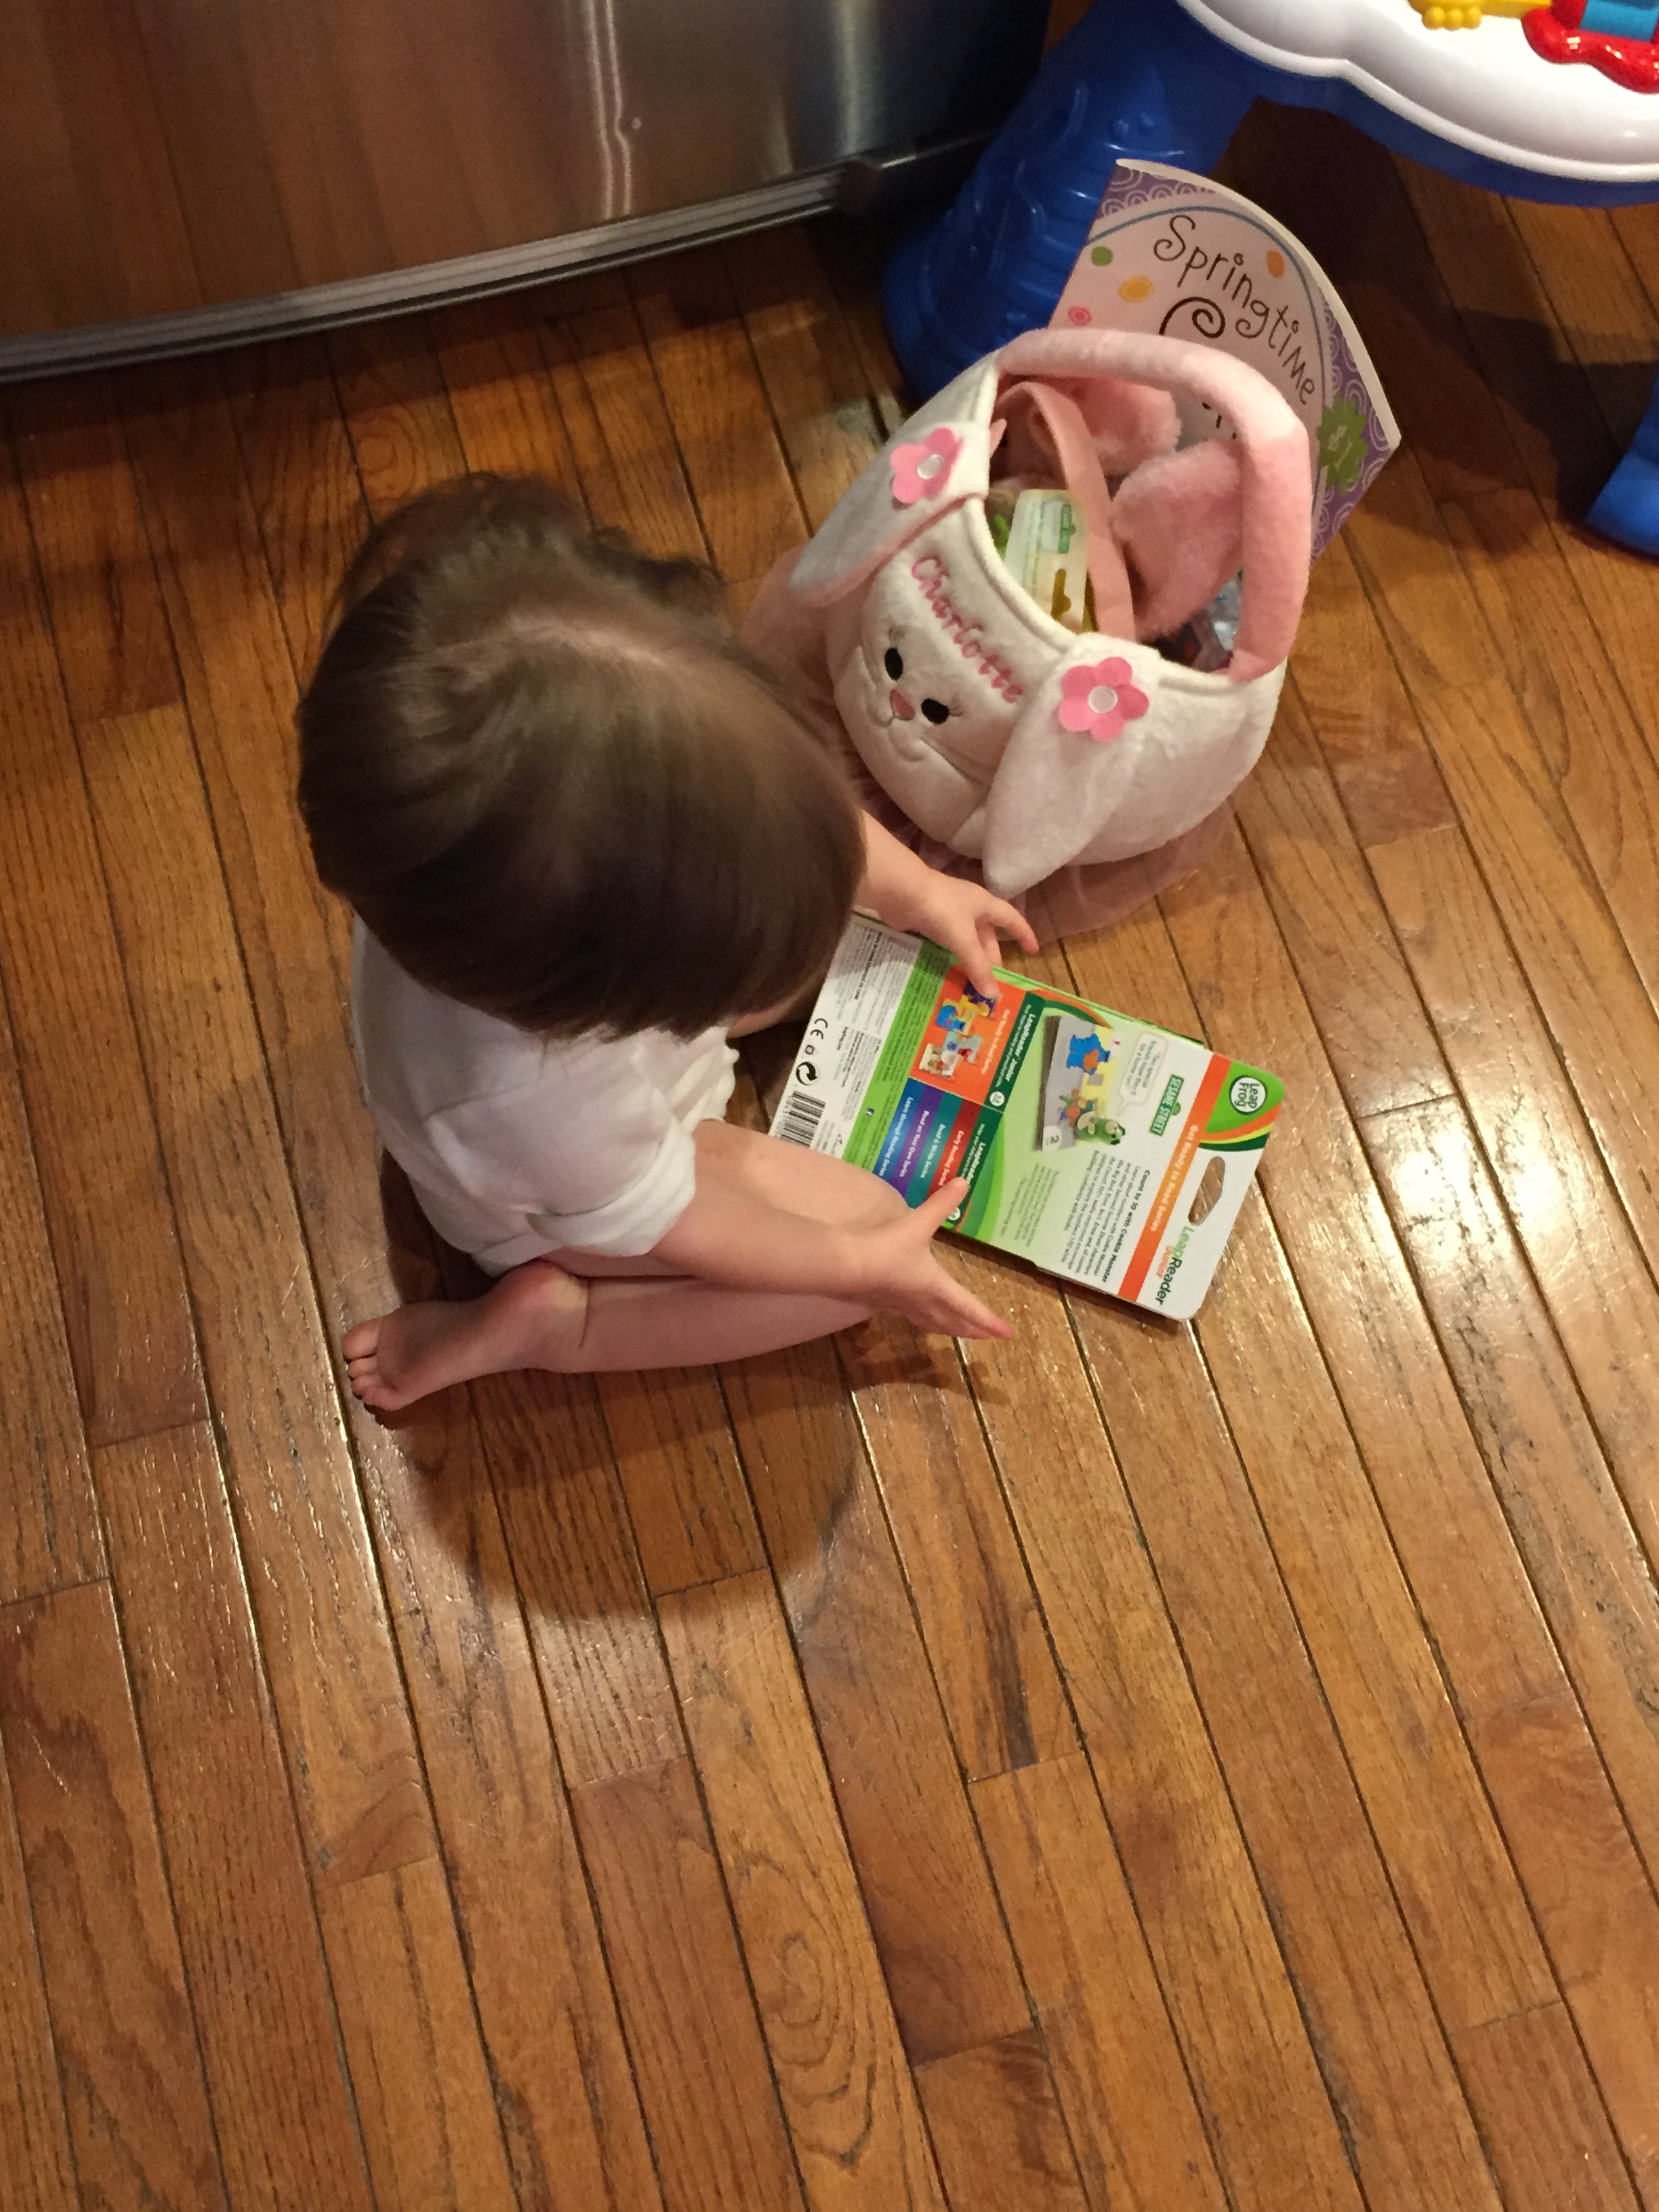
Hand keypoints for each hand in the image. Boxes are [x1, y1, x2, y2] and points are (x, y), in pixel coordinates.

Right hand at [852, 1180, 1011, 1338]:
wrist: (845, 1266)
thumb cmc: (886, 1248)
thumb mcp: (917, 1223)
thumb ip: (940, 1204)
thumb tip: (964, 1181)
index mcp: (936, 1286)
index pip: (969, 1307)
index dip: (989, 1320)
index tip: (1008, 1334)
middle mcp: (921, 1300)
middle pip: (951, 1321)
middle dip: (971, 1329)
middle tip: (988, 1336)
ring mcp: (900, 1305)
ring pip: (930, 1322)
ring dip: (948, 1329)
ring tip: (958, 1333)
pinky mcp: (882, 1302)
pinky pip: (910, 1315)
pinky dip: (922, 1319)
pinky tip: (917, 1312)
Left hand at [888, 871, 1038, 999]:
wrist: (901, 891)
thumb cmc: (941, 909)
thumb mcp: (964, 939)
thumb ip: (978, 967)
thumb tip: (994, 996)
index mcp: (984, 904)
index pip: (1012, 919)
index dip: (1024, 934)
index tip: (1032, 950)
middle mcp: (968, 906)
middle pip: (986, 934)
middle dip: (991, 955)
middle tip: (992, 979)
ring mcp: (947, 912)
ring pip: (965, 939)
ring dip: (969, 958)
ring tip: (972, 980)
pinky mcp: (928, 918)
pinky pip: (945, 940)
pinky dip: (950, 955)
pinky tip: (949, 970)